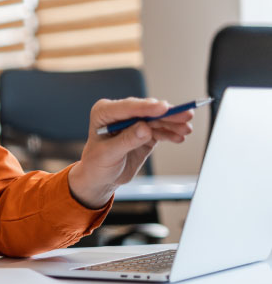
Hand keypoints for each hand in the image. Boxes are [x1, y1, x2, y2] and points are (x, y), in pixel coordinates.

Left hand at [68, 98, 193, 208]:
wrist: (101, 176)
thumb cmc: (97, 163)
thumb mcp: (108, 154)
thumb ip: (126, 140)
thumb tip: (145, 128)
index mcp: (104, 113)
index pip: (127, 107)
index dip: (146, 107)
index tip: (163, 107)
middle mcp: (119, 114)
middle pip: (146, 110)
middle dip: (166, 113)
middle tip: (186, 115)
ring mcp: (133, 123)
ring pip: (156, 119)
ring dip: (172, 123)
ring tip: (187, 129)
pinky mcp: (144, 133)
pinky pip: (159, 130)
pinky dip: (170, 133)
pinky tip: (179, 137)